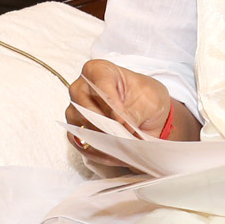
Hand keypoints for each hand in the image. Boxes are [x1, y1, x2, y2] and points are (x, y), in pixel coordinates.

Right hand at [66, 59, 196, 142]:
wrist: (148, 114)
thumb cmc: (146, 98)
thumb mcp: (149, 100)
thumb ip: (132, 112)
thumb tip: (121, 127)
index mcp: (98, 71)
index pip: (99, 87)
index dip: (112, 106)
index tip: (124, 122)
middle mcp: (81, 88)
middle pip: (86, 109)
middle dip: (107, 126)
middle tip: (126, 136)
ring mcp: (76, 109)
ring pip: (83, 127)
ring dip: (105, 139)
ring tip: (125, 145)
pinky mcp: (76, 129)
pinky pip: (81, 143)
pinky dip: (99, 151)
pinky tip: (116, 152)